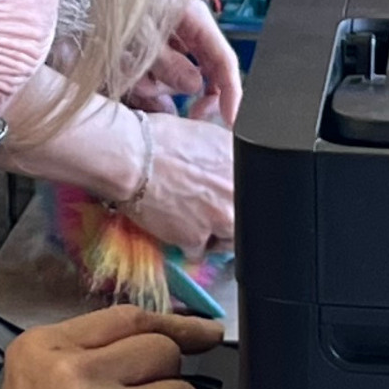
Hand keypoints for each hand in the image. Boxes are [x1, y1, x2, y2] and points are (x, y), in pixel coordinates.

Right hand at [107, 106, 234, 255]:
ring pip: (227, 242)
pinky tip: (174, 228)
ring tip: (189, 221)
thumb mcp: (206, 136)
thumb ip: (227, 157)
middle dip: (227, 219)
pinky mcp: (198, 238)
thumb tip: (230, 169)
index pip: (256, 192)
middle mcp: (238, 191)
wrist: (131, 157)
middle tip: (205, 211)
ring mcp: (221, 217)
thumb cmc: (158, 140)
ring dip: (211, 236)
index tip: (226, 198)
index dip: (238, 197)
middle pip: (247, 221)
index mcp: (244, 162)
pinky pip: (197, 252)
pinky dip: (185, 245)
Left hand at [124, 0, 243, 124]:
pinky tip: (127, 74)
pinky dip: (145, 83)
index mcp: (194, 18)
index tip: (232, 119)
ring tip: (132, 74)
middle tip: (190, 114)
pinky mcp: (153, 53)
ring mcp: (171, 42)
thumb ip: (169, 62)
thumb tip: (196, 86)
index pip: (224, 59)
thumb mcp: (140, 34)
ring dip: (158, 85)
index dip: (232, 91)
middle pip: (206, 73)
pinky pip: (158, 78)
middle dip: (192, 93)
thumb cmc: (113, 3)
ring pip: (178, 79)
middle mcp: (187, 30)